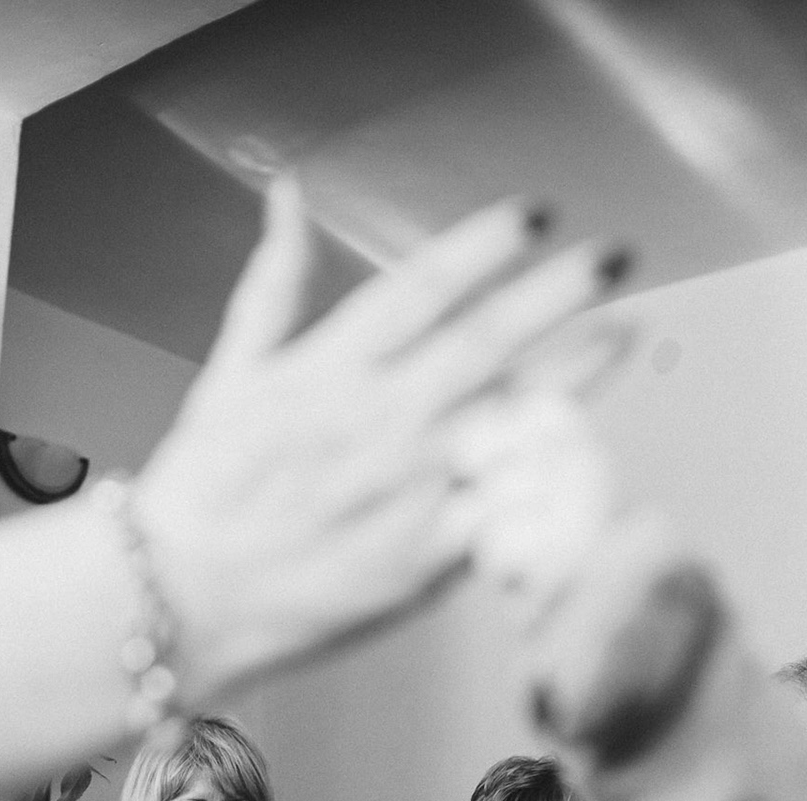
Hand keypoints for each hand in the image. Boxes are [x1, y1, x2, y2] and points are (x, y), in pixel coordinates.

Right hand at [135, 177, 629, 697]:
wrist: (182, 598)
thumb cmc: (204, 488)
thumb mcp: (231, 371)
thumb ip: (273, 281)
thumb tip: (288, 197)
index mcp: (329, 369)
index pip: (424, 286)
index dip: (487, 244)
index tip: (536, 215)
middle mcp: (378, 422)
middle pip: (489, 339)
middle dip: (560, 291)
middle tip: (613, 258)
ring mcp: (411, 491)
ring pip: (514, 420)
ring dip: (577, 372)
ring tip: (624, 333)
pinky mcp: (430, 559)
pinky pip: (510, 509)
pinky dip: (551, 478)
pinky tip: (590, 443)